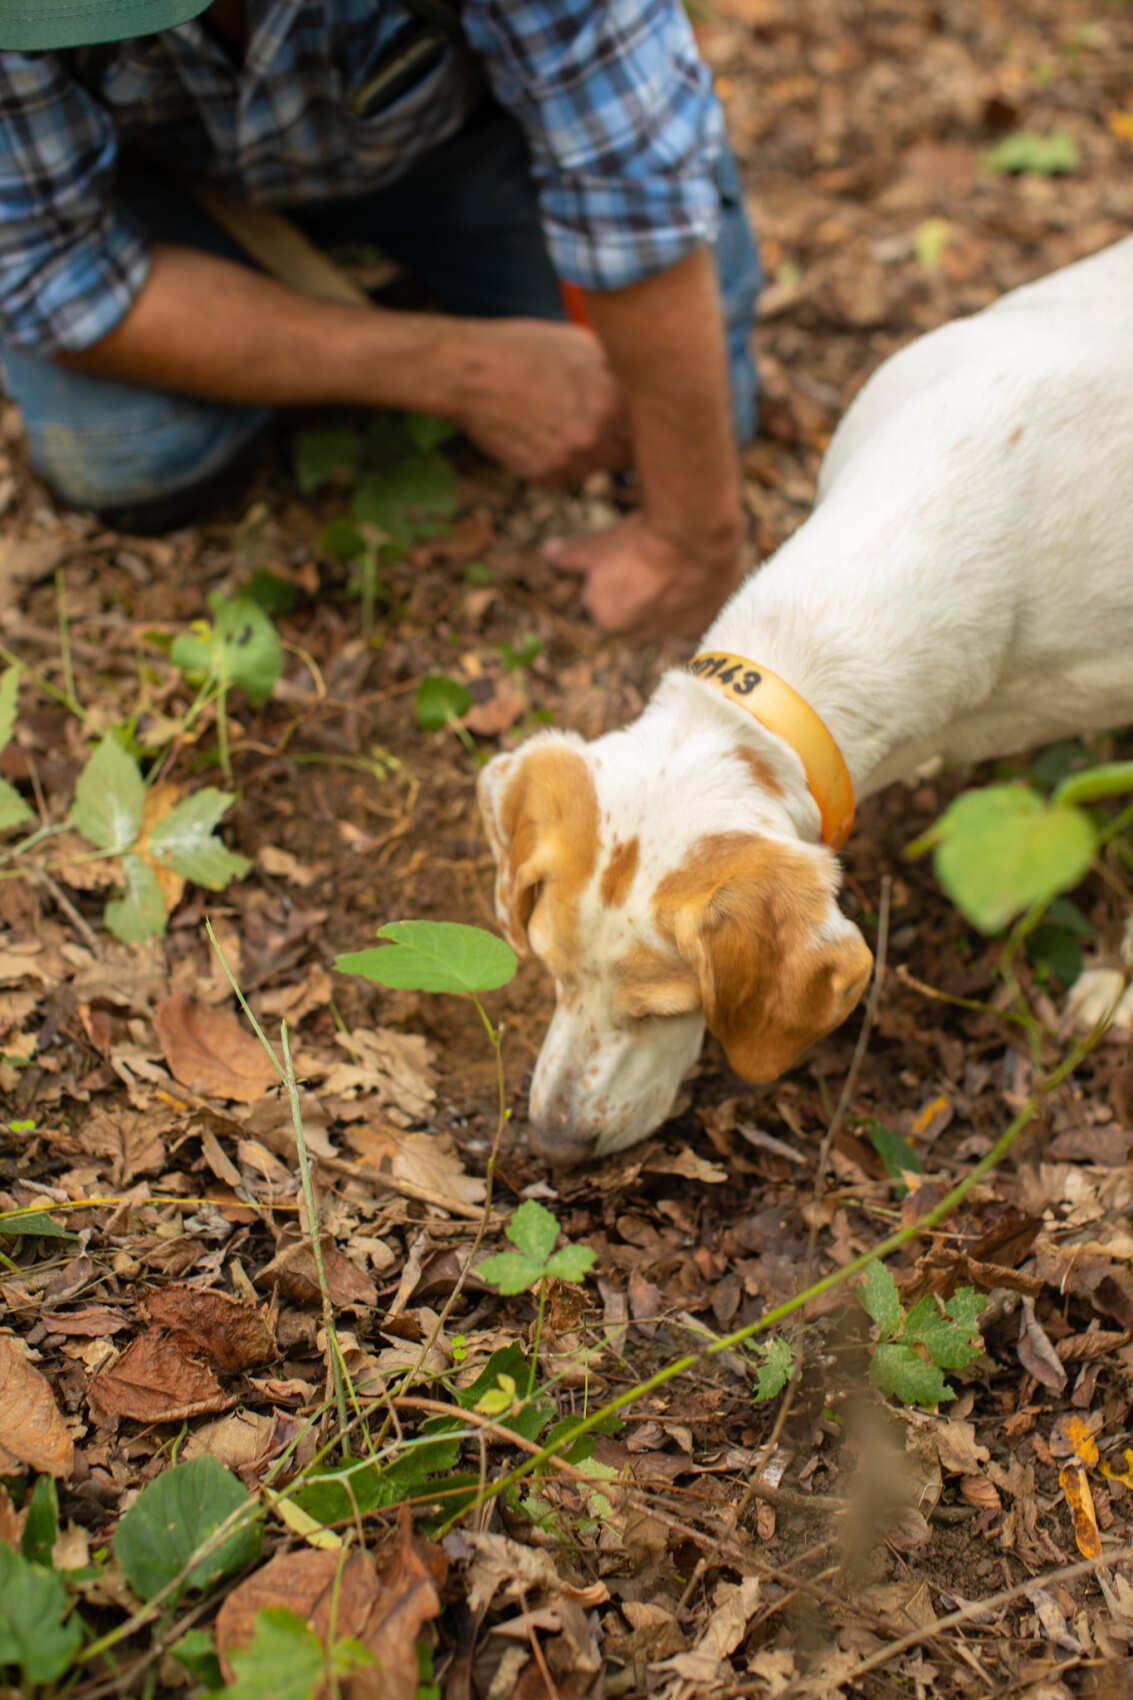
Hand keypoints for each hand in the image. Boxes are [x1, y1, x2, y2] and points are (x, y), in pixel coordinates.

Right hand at [452, 319, 629, 481]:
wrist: (469, 372)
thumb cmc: (524, 349)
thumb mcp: (580, 344)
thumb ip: (615, 372)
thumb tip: (640, 385)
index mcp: (612, 400)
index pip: (648, 429)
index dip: (640, 425)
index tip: (632, 420)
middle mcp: (595, 435)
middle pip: (625, 454)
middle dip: (616, 442)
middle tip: (594, 423)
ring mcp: (568, 460)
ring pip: (595, 468)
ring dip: (587, 454)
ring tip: (560, 422)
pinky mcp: (543, 475)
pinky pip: (565, 476)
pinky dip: (559, 462)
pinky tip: (538, 433)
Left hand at [545, 512, 744, 636]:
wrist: (694, 537)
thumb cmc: (640, 540)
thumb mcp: (598, 545)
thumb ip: (570, 555)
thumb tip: (547, 552)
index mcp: (606, 619)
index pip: (601, 605)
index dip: (611, 580)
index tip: (623, 561)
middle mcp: (638, 634)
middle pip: (632, 614)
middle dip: (636, 593)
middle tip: (647, 561)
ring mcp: (672, 631)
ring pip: (662, 617)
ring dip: (664, 599)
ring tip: (671, 566)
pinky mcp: (701, 623)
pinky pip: (690, 616)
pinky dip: (690, 601)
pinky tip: (691, 576)